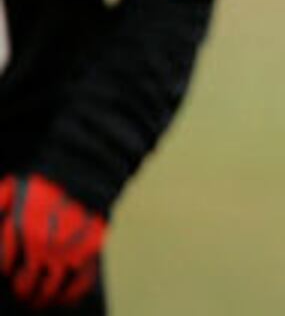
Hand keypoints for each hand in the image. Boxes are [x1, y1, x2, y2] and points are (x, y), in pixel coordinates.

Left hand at [0, 174, 107, 308]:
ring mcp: (68, 248)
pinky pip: (79, 284)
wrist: (89, 168)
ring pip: (49, 290)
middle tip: (22, 289)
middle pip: (24, 285)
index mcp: (20, 227)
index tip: (10, 271)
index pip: (3, 264)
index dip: (5, 270)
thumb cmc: (46, 179)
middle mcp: (43, 242)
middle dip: (21, 289)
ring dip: (40, 298)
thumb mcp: (11, 187)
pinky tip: (62, 299)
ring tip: (37, 300)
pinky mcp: (92, 250)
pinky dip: (69, 297)